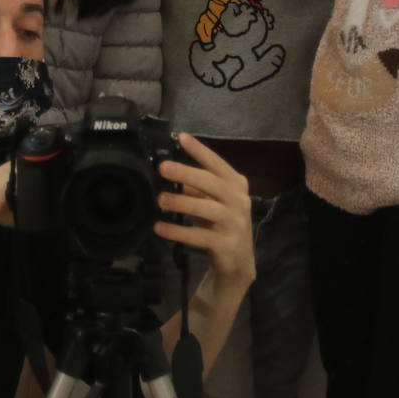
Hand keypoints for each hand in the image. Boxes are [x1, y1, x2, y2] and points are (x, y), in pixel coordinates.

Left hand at [154, 133, 255, 285]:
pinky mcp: (227, 243)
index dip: (199, 150)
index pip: (217, 163)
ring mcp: (235, 222)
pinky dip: (179, 231)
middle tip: (163, 167)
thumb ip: (196, 187)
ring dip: (182, 203)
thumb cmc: (221, 223)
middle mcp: (239, 200)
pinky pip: (200, 236)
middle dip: (187, 173)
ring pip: (207, 208)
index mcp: (236, 184)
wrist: (238, 260)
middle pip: (212, 183)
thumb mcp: (211, 201)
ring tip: (160, 200)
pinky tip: (160, 227)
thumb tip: (170, 170)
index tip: (181, 137)